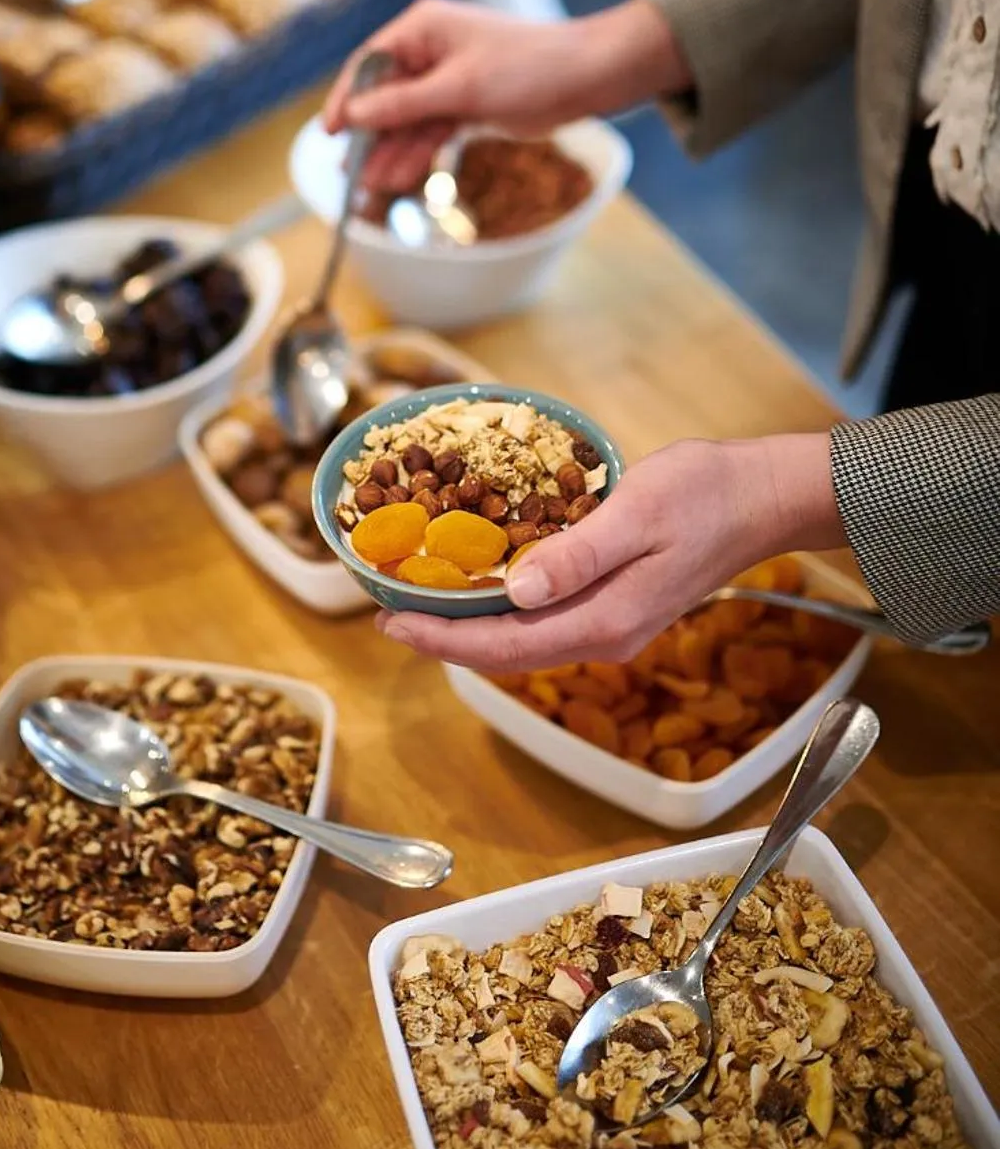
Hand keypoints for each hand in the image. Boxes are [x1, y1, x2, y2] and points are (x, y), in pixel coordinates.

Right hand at [323, 0, 688, 193]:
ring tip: (370, 188)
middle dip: (369, 136)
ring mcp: (447, 79)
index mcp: (423, 28)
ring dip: (391, 152)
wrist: (586, 78)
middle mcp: (430, 50)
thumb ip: (404, 103)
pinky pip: (429, 130)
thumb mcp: (460, 88)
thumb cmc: (528, 68)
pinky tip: (399, 179)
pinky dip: (416, 153)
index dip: (347, 99)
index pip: (370, 64)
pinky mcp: (464, 104)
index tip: (331, 133)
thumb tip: (355, 115)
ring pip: (407, 120)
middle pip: (385, 97)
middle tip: (349, 173)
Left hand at [376, 433, 844, 670]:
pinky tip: (481, 585)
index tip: (389, 620)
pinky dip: (502, 610)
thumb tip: (516, 593)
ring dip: (469, 628)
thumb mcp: (638, 514)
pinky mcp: (616, 604)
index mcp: (605, 620)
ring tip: (419, 603)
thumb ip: (578, 556)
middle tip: (385, 612)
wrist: (763, 498)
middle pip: (506, 653)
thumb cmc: (705, 494)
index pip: (504, 646)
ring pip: (523, 640)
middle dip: (443, 638)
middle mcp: (604, 634)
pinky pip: (545, 622)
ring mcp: (612, 624)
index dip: (442, 638)